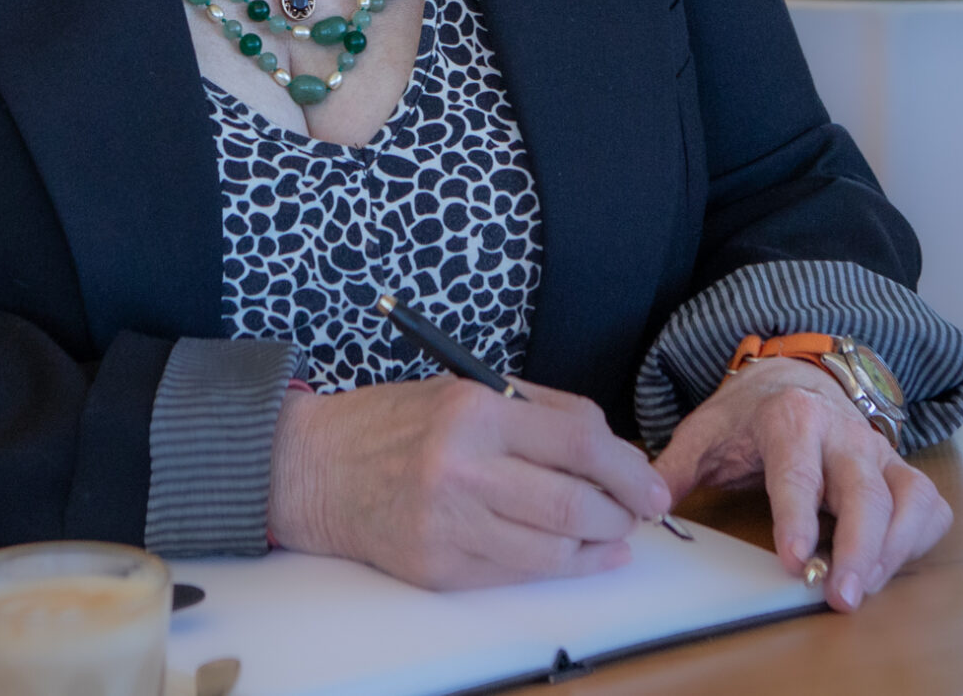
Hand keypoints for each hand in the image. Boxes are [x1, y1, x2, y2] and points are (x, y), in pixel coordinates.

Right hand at [268, 376, 671, 589]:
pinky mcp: (437, 569)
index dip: (628, 467)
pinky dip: (560, 567)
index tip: (651, 482)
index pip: (578, 440)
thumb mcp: (464, 390)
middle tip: (639, 511)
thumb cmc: (392, 423)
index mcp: (474, 412)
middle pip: (573, 503)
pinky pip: (517, 573)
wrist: (311, 469)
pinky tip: (579, 555)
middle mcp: (462, 470)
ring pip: (552, 548)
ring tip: (612, 532)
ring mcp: (448, 526)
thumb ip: (538, 412)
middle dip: (621, 512)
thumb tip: (611, 448)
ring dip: (597, 545)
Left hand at [653, 356, 950, 613]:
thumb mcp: (705, 431)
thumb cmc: (749, 414)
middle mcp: (844, 434)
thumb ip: (673, 469)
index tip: (794, 558)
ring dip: (893, 550)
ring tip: (863, 589)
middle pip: (865, 491)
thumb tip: (648, 506)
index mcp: (792, 419)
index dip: (797, 516)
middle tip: (841, 595)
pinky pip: (928, 506)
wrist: (796, 376)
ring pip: (908, 499)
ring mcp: (879, 453)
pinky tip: (887, 566)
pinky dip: (917, 540)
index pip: (798, 471)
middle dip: (858, 547)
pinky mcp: (901, 471)